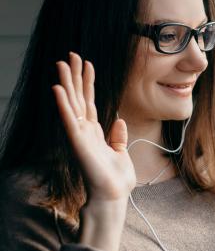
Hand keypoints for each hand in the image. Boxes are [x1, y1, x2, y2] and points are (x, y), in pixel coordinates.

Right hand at [52, 51, 136, 203]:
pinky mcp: (78, 142)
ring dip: (66, 83)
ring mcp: (79, 135)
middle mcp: (84, 130)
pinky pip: (69, 120)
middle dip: (75, 76)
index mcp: (95, 132)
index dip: (88, 82)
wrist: (114, 195)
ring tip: (62, 63)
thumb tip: (119, 122)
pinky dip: (63, 104)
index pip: (89, 101)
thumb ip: (118, 137)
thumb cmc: (116, 178)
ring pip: (71, 104)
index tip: (86, 63)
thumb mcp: (121, 152)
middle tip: (71, 55)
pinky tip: (57, 88)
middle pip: (78, 97)